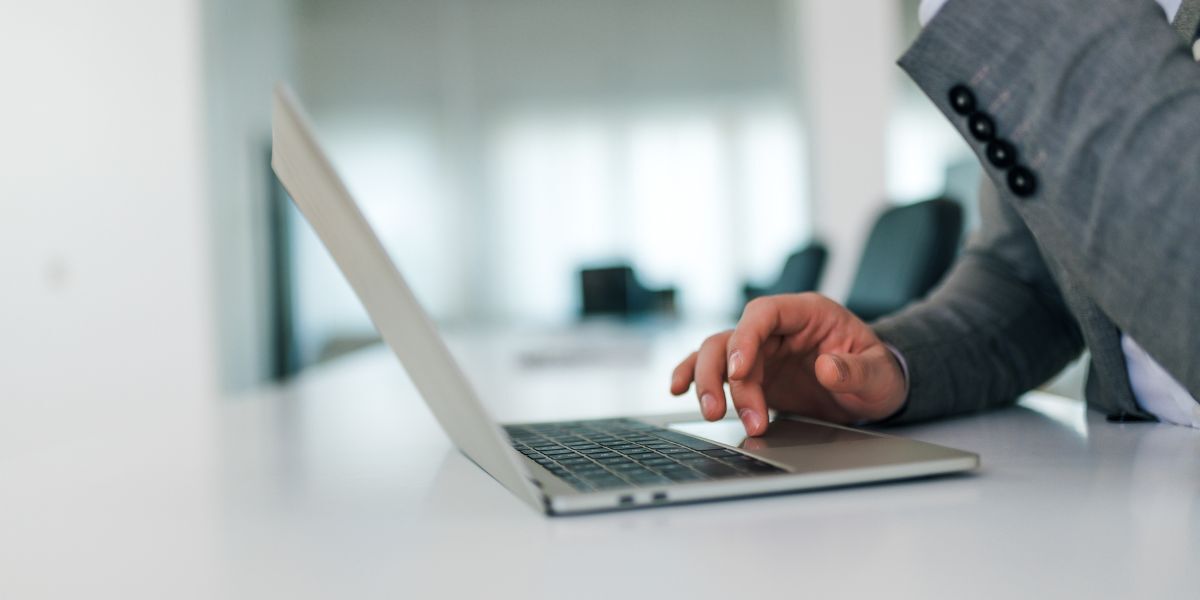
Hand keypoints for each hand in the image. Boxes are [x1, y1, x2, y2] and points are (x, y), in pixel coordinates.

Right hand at [669, 293, 907, 435]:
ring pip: (717, 355)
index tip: (739, 371)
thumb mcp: (879, 374)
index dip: (745, 338)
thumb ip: (856, 371)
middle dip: (721, 374)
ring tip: (712, 414)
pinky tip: (679, 390)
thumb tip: (827, 368)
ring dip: (708, 383)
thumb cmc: (879, 373)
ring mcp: (761, 351)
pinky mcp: (753, 374)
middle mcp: (778, 328)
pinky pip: (716, 370)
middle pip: (731, 337)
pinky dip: (695, 378)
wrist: (873, 389)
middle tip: (722, 410)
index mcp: (807, 313)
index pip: (764, 313)